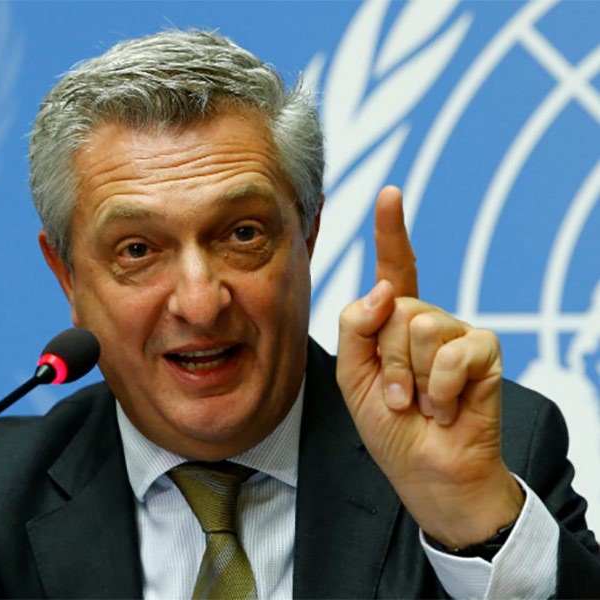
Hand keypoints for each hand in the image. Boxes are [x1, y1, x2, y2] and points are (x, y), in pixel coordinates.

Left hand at [335, 186, 522, 548]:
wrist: (424, 470)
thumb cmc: (388, 425)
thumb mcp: (352, 376)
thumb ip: (355, 327)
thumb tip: (384, 289)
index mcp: (392, 321)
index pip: (394, 269)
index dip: (391, 231)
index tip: (390, 193)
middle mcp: (426, 318)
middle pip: (394, 308)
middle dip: (387, 360)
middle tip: (398, 396)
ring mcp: (457, 333)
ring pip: (419, 326)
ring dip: (412, 377)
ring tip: (421, 402)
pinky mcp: (485, 352)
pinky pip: (455, 350)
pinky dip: (442, 387)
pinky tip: (446, 406)